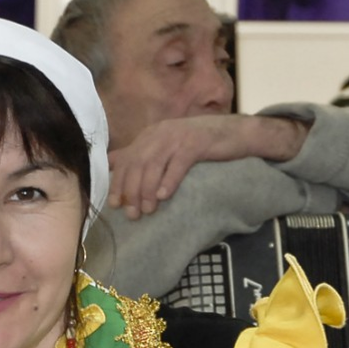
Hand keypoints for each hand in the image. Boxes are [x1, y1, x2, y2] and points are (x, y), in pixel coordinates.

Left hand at [108, 115, 309, 218]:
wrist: (237, 133)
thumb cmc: (200, 145)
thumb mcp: (167, 148)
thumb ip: (142, 156)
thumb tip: (111, 165)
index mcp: (150, 135)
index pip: (125, 160)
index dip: (117, 183)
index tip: (114, 205)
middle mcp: (160, 133)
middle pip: (137, 164)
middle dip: (131, 192)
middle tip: (132, 214)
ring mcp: (178, 136)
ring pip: (154, 165)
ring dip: (147, 190)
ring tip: (147, 211)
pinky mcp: (196, 142)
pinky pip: (178, 164)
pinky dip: (169, 181)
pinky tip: (163, 196)